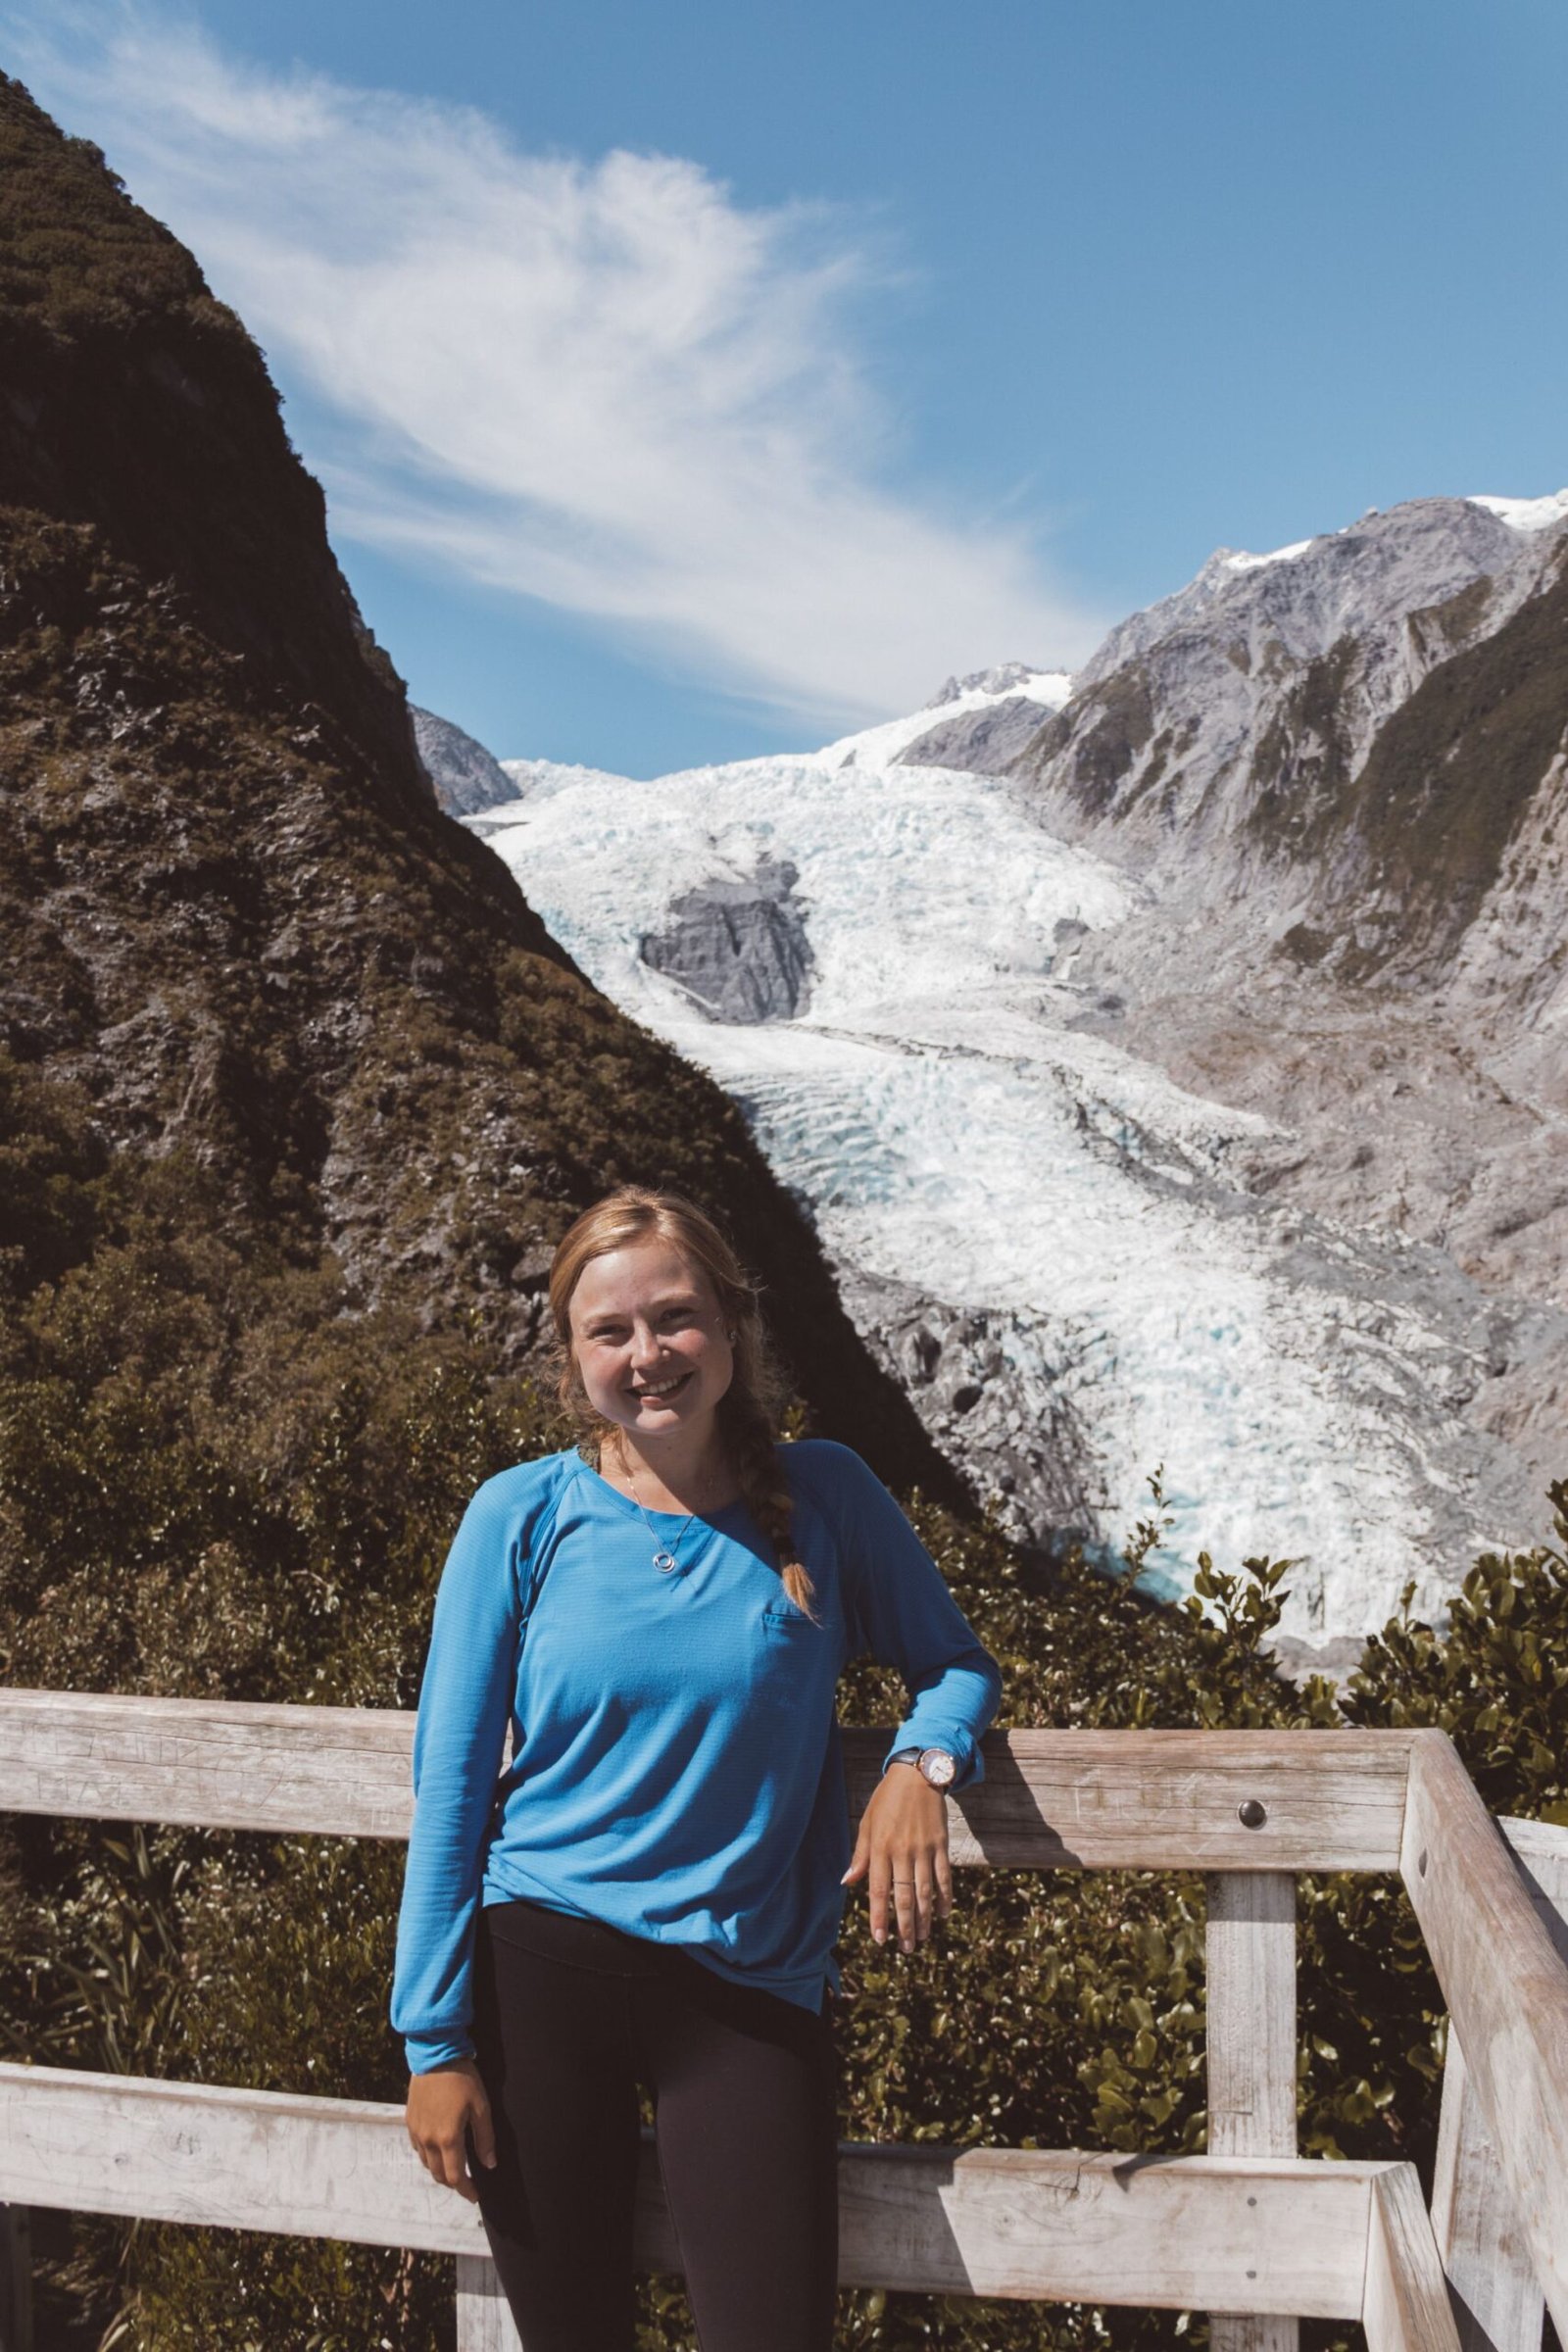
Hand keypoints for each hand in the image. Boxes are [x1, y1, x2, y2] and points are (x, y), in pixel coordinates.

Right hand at [406, 2057, 496, 2201]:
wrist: (435, 2054)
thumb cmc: (462, 2078)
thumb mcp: (481, 2107)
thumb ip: (485, 2138)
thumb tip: (490, 2164)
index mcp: (448, 2138)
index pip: (456, 2176)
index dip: (466, 2190)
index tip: (475, 2196)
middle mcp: (428, 2139)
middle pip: (438, 2175)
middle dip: (453, 2183)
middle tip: (467, 2183)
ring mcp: (416, 2131)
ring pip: (426, 2163)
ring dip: (440, 2171)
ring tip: (454, 2167)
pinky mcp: (409, 2121)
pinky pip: (418, 2148)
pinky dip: (428, 2156)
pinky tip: (438, 2149)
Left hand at [840, 1765, 952, 1952]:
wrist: (917, 1774)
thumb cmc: (887, 1800)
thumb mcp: (867, 1823)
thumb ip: (860, 1855)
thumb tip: (847, 1881)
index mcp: (880, 1847)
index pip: (878, 1890)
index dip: (879, 1916)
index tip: (880, 1939)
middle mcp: (902, 1851)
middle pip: (903, 1897)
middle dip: (904, 1926)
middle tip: (905, 1948)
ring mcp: (923, 1849)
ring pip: (925, 1892)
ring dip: (923, 1918)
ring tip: (921, 1938)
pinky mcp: (941, 1845)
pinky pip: (944, 1877)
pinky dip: (945, 1898)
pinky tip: (943, 1914)